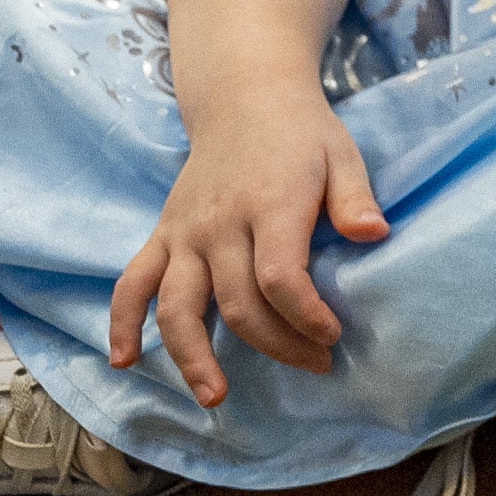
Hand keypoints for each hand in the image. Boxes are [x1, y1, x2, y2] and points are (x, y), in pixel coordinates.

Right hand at [109, 94, 384, 404]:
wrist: (243, 98)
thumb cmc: (302, 134)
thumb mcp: (342, 156)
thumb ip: (355, 198)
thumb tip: (374, 235)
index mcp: (268, 205)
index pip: (279, 278)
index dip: (305, 317)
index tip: (333, 337)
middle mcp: (218, 224)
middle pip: (237, 303)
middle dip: (277, 344)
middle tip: (316, 365)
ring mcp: (184, 233)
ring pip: (177, 306)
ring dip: (192, 356)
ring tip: (216, 396)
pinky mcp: (162, 235)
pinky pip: (133, 283)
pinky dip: (122, 323)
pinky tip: (125, 360)